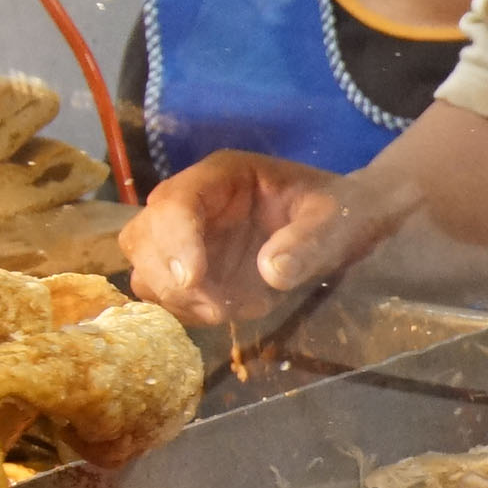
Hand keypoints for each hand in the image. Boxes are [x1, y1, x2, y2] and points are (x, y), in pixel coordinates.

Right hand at [120, 150, 380, 323]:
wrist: (345, 228)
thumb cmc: (339, 212)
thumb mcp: (336, 221)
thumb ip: (310, 241)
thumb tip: (272, 272)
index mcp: (222, 177)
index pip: (174, 202)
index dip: (174, 240)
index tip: (192, 280)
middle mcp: (192, 204)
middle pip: (142, 237)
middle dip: (168, 276)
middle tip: (216, 307)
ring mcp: (187, 239)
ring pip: (145, 269)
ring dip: (176, 299)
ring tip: (228, 310)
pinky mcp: (192, 270)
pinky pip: (166, 295)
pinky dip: (188, 311)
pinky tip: (229, 310)